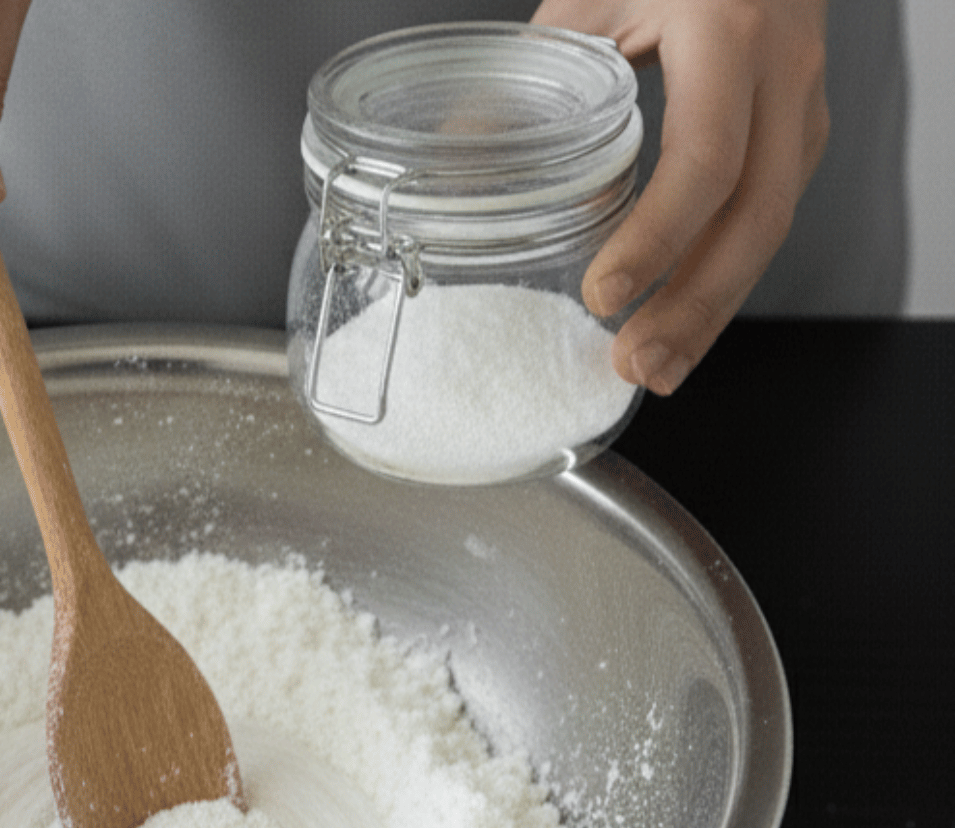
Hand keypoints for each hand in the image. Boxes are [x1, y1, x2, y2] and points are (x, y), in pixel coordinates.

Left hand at [533, 0, 830, 394]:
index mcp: (729, 34)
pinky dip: (722, 273)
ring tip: (655, 366)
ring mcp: (802, 105)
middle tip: (638, 365)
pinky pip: (766, 214)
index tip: (604, 293)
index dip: (658, 237)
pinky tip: (680, 316)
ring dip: (713, 307)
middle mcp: (782, 75)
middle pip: (757, 216)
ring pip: (772, 226)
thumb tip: (453, 160)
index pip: (706, 158)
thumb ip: (532, 72)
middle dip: (697, 306)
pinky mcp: (798, 130)